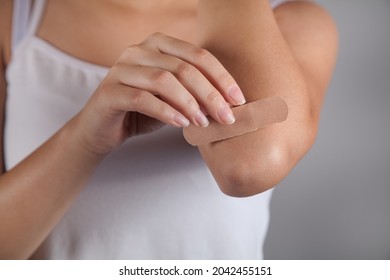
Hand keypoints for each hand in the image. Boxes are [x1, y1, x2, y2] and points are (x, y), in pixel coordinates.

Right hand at [72, 32, 245, 155]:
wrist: (102, 129)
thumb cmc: (143, 112)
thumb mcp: (173, 98)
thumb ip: (195, 93)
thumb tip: (229, 103)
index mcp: (157, 45)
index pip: (198, 55)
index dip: (221, 77)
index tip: (238, 100)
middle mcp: (138, 50)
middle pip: (183, 68)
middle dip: (210, 94)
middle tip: (227, 117)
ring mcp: (121, 68)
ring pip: (164, 80)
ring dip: (190, 104)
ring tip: (203, 123)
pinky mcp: (109, 91)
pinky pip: (143, 98)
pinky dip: (167, 112)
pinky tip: (182, 124)